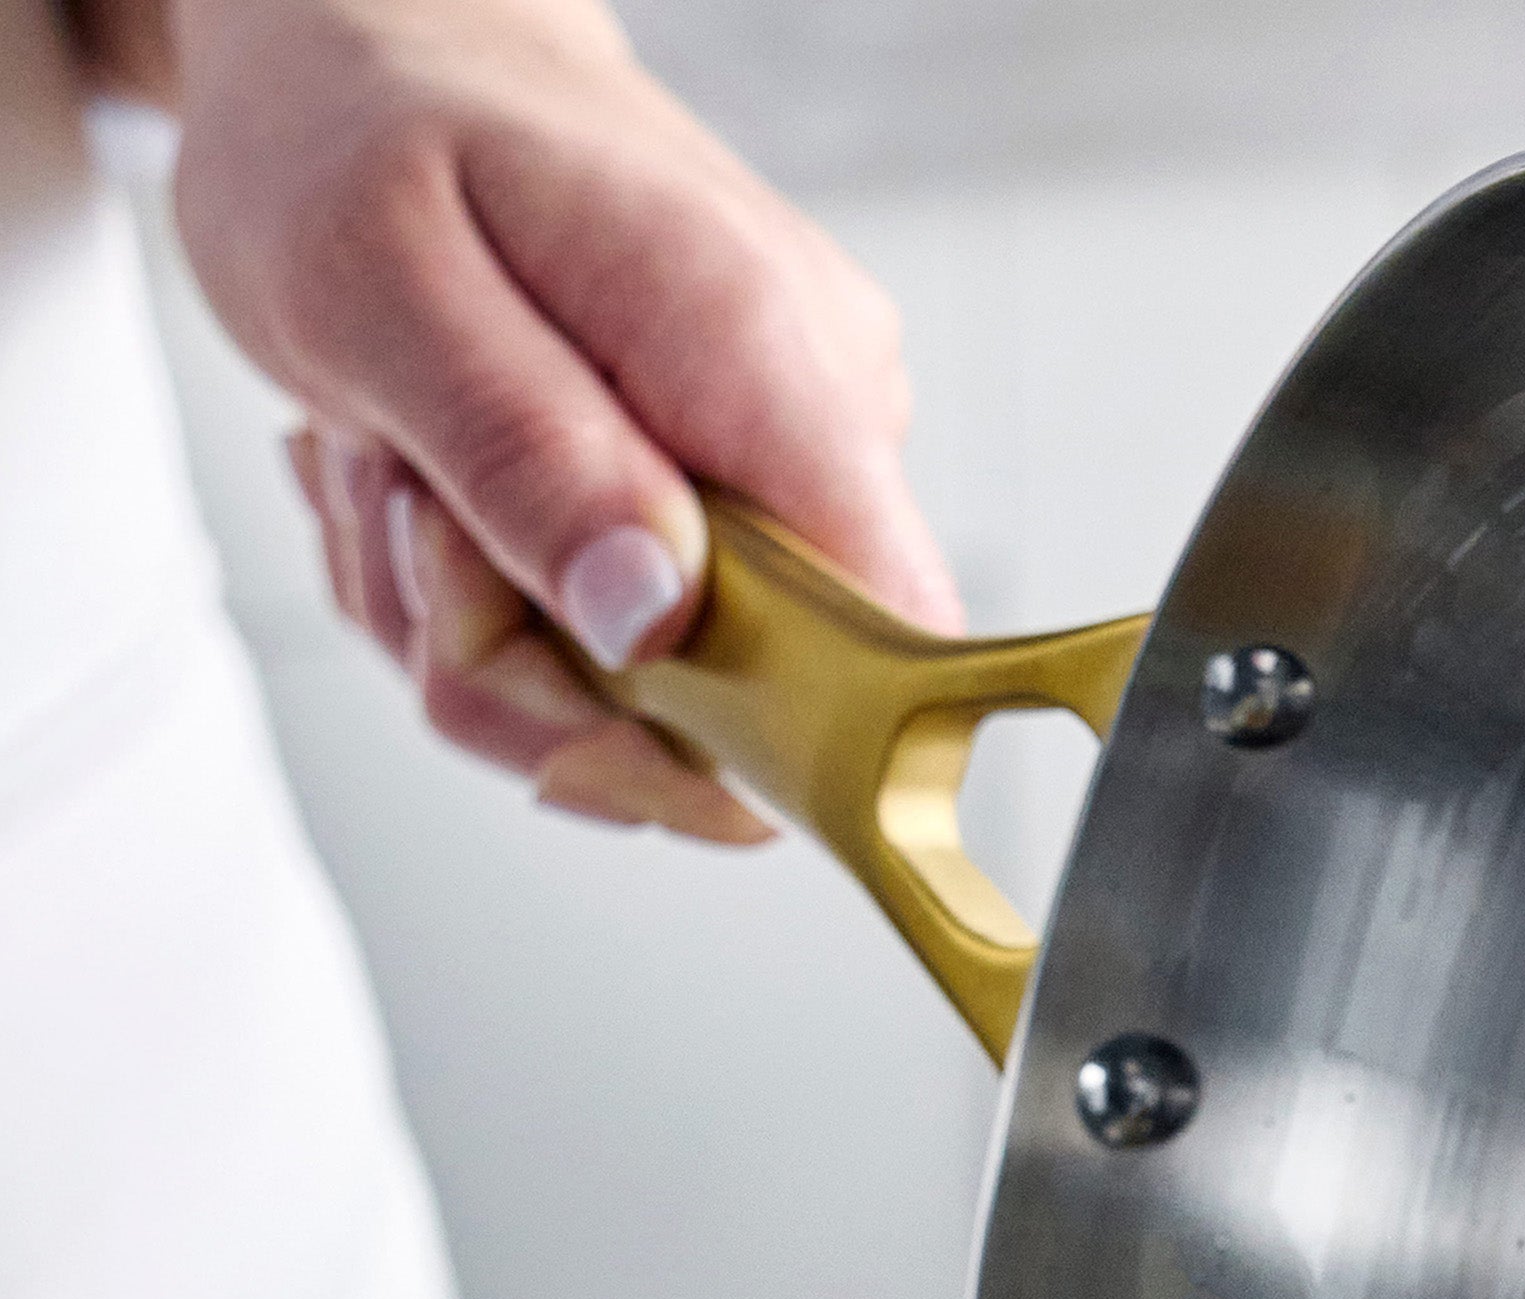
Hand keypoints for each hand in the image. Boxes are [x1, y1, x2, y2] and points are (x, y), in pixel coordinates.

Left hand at [156, 0, 962, 838]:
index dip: (758, 731)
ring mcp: (790, 454)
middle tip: (413, 533)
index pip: (890, 630)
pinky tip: (453, 489)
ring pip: (660, 684)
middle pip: (742, 698)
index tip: (591, 699)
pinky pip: (634, 636)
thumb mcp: (374, 287)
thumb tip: (651, 621)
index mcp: (760, 350)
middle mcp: (816, 406)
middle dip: (535, 668)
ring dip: (492, 627)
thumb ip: (522, 456)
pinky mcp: (748, 488)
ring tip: (413, 483)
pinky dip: (508, 599)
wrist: (375, 42)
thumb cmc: (361, 128)